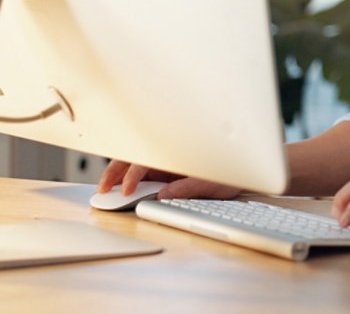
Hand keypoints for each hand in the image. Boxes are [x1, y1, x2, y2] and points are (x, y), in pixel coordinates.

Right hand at [97, 159, 241, 200]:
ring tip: (105, 187)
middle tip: (102, 188)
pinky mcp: (168, 169)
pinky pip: (145, 169)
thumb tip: (163, 195)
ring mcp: (168, 161)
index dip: (133, 177)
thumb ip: (187, 188)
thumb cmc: (232, 169)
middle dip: (115, 171)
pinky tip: (121, 186)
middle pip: (135, 158)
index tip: (126, 191)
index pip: (146, 162)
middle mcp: (170, 155)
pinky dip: (129, 176)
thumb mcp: (212, 182)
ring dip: (118, 172)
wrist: (246, 164)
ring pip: (136, 162)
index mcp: (178, 154)